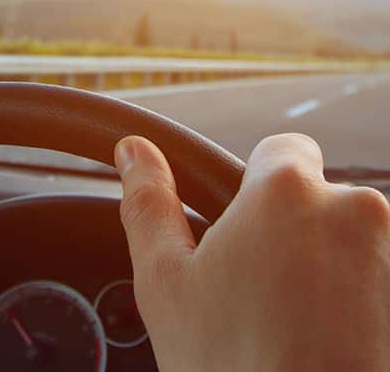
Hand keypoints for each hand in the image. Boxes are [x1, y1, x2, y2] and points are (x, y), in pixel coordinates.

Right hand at [116, 133, 389, 370]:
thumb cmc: (236, 369)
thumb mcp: (166, 283)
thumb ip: (149, 202)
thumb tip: (134, 150)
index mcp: (286, 190)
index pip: (283, 149)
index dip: (259, 187)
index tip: (248, 230)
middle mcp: (357, 209)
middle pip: (323, 199)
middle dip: (297, 232)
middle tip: (266, 292)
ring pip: (358, 244)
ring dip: (338, 269)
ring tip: (305, 328)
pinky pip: (382, 278)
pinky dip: (368, 301)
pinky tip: (340, 343)